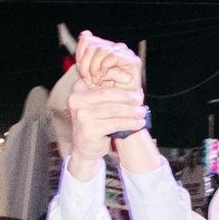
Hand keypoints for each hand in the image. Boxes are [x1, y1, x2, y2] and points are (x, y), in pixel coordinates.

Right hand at [68, 33, 144, 165]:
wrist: (85, 147)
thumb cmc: (95, 121)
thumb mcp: (97, 102)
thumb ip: (106, 87)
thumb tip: (128, 72)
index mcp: (79, 88)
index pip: (99, 79)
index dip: (115, 76)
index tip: (130, 79)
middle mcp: (76, 100)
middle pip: (106, 93)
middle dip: (126, 96)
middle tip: (140, 98)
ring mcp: (81, 115)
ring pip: (112, 110)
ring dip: (130, 111)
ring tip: (142, 112)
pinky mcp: (88, 130)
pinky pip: (113, 124)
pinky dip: (128, 123)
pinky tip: (138, 123)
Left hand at [73, 31, 140, 90]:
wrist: (121, 110)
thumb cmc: (104, 95)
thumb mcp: (89, 75)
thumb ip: (86, 57)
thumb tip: (84, 34)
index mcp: (106, 49)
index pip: (87, 40)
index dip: (80, 54)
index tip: (80, 71)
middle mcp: (117, 48)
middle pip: (92, 44)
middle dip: (86, 63)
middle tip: (88, 79)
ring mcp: (126, 54)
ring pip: (101, 49)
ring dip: (94, 67)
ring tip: (96, 80)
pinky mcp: (134, 62)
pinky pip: (113, 56)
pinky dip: (104, 67)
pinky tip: (103, 77)